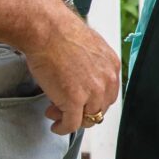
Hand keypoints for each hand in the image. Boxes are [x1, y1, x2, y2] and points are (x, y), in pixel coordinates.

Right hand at [27, 7, 121, 135]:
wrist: (46, 30)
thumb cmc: (59, 33)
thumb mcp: (88, 47)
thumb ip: (91, 64)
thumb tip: (82, 77)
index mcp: (112, 66)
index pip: (109, 94)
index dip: (92, 100)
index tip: (81, 100)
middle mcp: (106, 81)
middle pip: (100, 108)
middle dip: (82, 111)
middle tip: (65, 107)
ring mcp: (92, 92)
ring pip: (88, 119)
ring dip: (71, 119)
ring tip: (55, 113)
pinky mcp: (75, 101)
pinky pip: (72, 125)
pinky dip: (63, 128)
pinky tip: (56, 126)